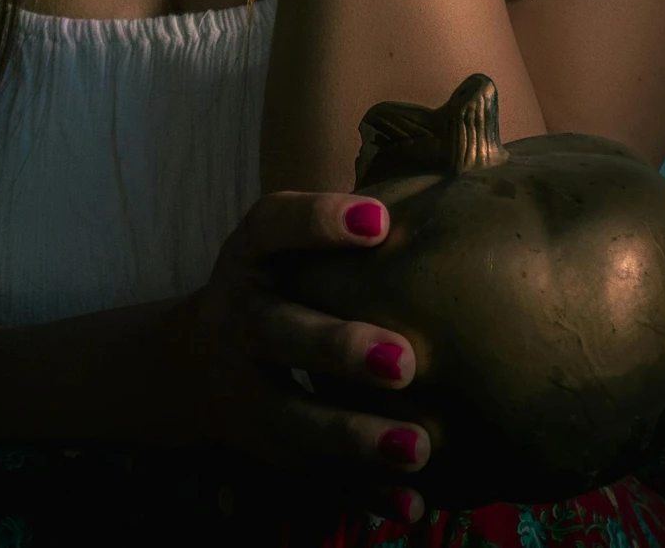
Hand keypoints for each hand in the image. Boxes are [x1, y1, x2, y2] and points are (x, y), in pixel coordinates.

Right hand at [156, 189, 430, 519]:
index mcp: (250, 253)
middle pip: (279, 330)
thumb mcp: (292, 243)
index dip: (320, 222)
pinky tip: (410, 503)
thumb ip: (356, 219)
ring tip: (417, 446)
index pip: (275, 225)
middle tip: (403, 361)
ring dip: (352, 436)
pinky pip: (310, 476)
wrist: (200, 361)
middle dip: (337, 348)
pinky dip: (360, 492)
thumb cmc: (285, 282)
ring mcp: (242, 388)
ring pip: (290, 417)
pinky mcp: (261, 446)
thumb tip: (464, 161)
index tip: (378, 222)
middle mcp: (237, 316)